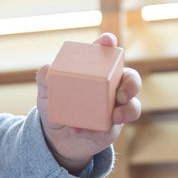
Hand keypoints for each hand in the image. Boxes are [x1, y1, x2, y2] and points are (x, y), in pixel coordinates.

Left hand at [36, 32, 143, 173]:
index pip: (107, 54)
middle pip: (131, 79)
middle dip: (131, 84)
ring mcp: (115, 109)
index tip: (108, 41)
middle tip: (121, 93)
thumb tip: (48, 69)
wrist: (56, 136)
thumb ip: (45, 76)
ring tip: (114, 117)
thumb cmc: (55, 105)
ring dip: (127, 111)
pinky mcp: (111, 130)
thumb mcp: (46, 90)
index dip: (109, 45)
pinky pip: (110, 131)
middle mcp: (111, 87)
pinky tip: (79, 130)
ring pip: (133, 107)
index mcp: (98, 72)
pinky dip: (95, 131)